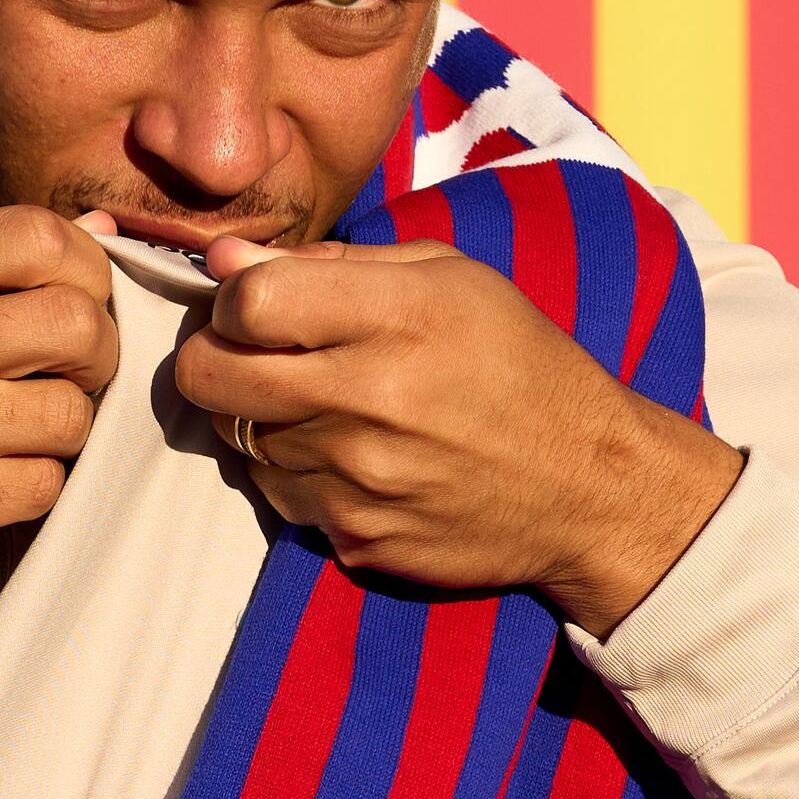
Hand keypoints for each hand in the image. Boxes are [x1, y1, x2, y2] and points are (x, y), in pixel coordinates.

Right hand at [0, 208, 120, 667]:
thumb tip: (74, 248)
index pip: (34, 236)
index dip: (84, 265)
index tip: (80, 295)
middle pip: (72, 325)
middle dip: (99, 349)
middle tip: (78, 368)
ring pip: (67, 418)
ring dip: (67, 426)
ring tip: (30, 426)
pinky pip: (36, 488)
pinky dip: (35, 482)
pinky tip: (0, 474)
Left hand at [171, 234, 739, 631]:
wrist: (588, 486)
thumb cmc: (518, 363)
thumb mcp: (450, 278)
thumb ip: (331, 263)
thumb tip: (226, 261)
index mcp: (400, 319)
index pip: (246, 304)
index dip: (233, 300)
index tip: (256, 305)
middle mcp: (370, 401)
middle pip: (210, 377)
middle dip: (214, 357)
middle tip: (253, 353)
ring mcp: (358, 480)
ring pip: (237, 438)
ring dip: (259, 418)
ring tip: (324, 404)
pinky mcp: (356, 538)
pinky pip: (278, 494)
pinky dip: (295, 472)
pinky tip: (351, 456)